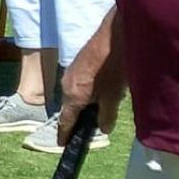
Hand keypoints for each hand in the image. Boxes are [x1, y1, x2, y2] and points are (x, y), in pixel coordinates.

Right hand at [59, 12, 124, 141]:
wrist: (114, 34)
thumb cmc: (113, 67)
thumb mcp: (113, 95)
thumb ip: (107, 115)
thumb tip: (103, 129)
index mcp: (72, 96)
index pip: (65, 121)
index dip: (65, 134)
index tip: (63, 144)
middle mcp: (66, 85)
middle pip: (70, 107)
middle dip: (78, 118)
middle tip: (91, 126)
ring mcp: (70, 73)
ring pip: (75, 94)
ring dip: (85, 102)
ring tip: (102, 106)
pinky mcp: (78, 63)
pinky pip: (79, 83)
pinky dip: (87, 90)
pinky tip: (103, 87)